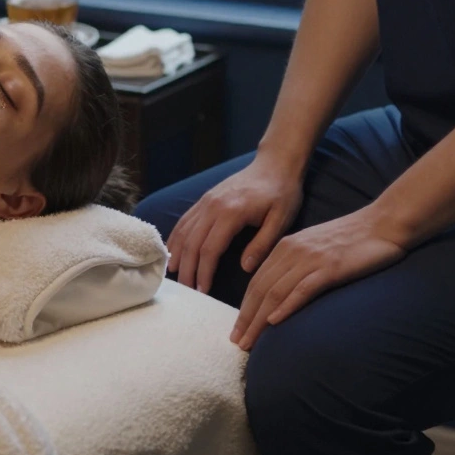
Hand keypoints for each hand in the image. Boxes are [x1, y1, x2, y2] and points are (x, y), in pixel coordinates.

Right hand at [168, 155, 303, 293]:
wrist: (275, 163)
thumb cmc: (282, 193)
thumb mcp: (281, 220)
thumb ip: (262, 244)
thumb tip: (245, 268)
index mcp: (231, 213)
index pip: (210, 249)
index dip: (203, 272)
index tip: (202, 291)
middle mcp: (212, 206)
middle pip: (192, 243)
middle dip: (187, 269)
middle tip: (187, 292)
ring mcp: (206, 201)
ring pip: (184, 231)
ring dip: (177, 255)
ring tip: (176, 276)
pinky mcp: (204, 199)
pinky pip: (184, 220)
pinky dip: (176, 238)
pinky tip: (173, 252)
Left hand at [231, 206, 407, 349]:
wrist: (384, 223)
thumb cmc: (352, 239)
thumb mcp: (315, 248)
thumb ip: (296, 265)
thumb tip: (280, 293)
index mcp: (286, 247)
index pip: (257, 282)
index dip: (244, 308)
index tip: (237, 330)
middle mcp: (292, 252)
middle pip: (261, 289)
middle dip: (246, 318)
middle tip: (236, 342)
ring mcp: (311, 259)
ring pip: (275, 292)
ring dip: (259, 320)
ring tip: (249, 341)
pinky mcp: (330, 267)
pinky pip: (302, 289)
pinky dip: (286, 306)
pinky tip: (275, 322)